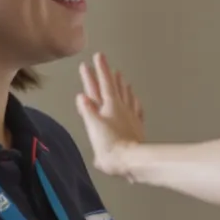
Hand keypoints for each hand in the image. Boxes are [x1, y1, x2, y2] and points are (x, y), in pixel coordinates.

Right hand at [75, 53, 145, 176]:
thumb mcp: (93, 127)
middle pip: (112, 86)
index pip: (101, 84)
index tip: (94, 59)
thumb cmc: (110, 147)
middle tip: (102, 58)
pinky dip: (134, 100)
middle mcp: (121, 108)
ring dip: (121, 83)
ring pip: (126, 94)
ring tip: (119, 73)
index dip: (97, 71)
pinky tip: (135, 98)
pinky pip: (136, 108)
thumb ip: (87, 110)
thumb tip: (81, 96)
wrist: (131, 160)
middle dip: (106, 72)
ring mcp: (130, 115)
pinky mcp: (137, 126)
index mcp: (109, 106)